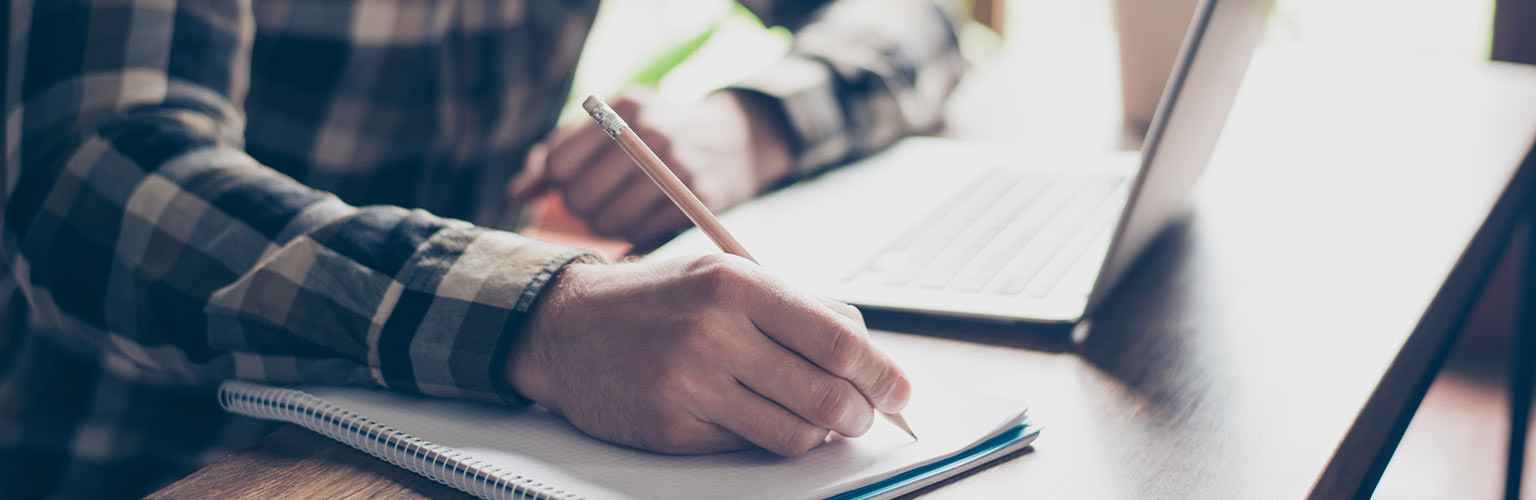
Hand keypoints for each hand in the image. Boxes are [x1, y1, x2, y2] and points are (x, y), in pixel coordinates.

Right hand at [507, 254, 911, 456]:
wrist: (567, 327)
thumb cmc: (660, 300)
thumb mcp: (727, 276)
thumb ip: (797, 309)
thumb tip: (870, 353)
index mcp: (738, 284)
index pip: (839, 343)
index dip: (884, 375)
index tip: (901, 390)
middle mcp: (714, 332)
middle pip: (828, 396)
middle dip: (860, 414)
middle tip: (863, 415)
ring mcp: (689, 384)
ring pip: (796, 434)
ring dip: (817, 432)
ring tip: (814, 418)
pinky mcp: (671, 428)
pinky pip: (748, 447)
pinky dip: (765, 438)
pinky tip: (753, 416)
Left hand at [509, 90, 793, 245]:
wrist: (738, 139)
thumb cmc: (659, 137)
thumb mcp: (615, 128)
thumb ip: (562, 154)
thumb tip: (518, 194)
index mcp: (622, 109)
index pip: (560, 164)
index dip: (557, 186)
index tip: (573, 187)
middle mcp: (651, 132)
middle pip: (581, 197)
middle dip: (581, 211)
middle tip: (596, 208)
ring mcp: (679, 164)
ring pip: (609, 221)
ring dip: (606, 228)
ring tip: (618, 217)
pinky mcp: (701, 197)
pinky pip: (643, 234)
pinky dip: (634, 237)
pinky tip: (642, 224)